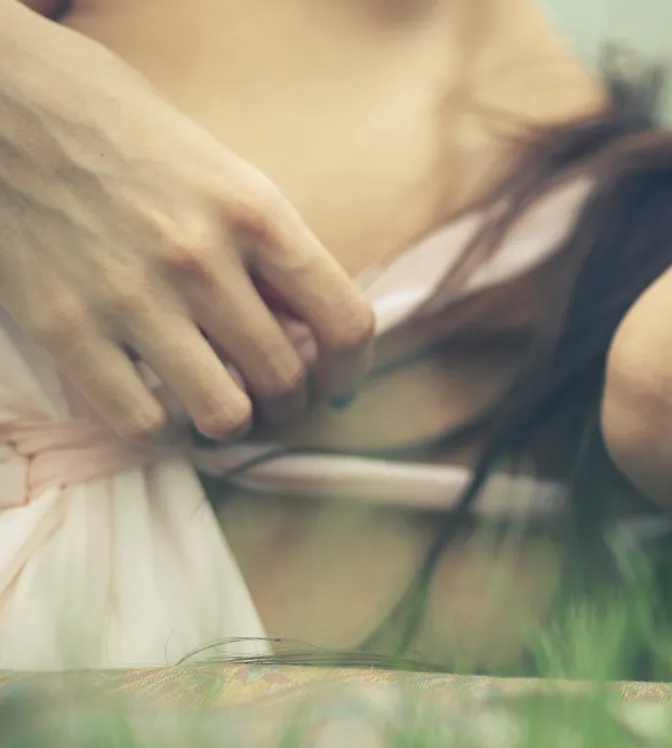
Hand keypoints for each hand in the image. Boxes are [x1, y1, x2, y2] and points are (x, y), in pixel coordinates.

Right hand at [0, 2, 374, 440]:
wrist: (10, 105)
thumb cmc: (132, 140)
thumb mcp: (228, 176)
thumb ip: (273, 253)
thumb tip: (315, 333)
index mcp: (256, 212)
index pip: (345, 321)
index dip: (351, 371)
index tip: (337, 386)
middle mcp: (200, 257)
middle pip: (285, 378)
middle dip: (290, 403)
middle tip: (275, 400)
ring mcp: (130, 295)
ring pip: (224, 415)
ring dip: (233, 422)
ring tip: (222, 405)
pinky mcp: (64, 327)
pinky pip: (141, 423)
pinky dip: (163, 430)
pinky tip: (162, 407)